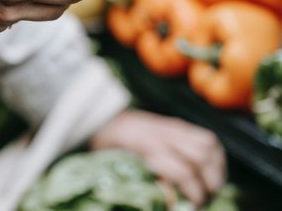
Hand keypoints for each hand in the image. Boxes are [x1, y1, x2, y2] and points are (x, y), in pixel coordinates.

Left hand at [89, 109, 225, 207]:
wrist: (102, 119)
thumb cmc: (107, 146)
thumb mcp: (114, 166)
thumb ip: (139, 183)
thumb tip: (168, 204)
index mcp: (145, 144)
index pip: (183, 170)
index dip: (195, 194)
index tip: (193, 208)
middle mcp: (162, 132)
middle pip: (202, 155)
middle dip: (209, 183)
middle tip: (203, 201)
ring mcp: (171, 126)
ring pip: (209, 143)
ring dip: (216, 169)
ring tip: (210, 187)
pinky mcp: (177, 124)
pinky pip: (206, 137)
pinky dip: (215, 157)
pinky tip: (210, 172)